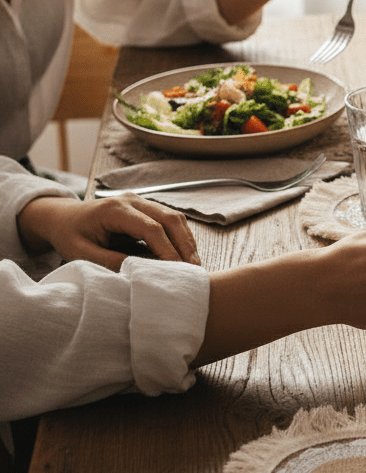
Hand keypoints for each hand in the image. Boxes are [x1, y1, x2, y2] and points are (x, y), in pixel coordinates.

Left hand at [16, 195, 199, 270]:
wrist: (63, 217)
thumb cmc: (70, 235)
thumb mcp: (81, 253)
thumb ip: (108, 261)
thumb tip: (140, 272)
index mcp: (115, 209)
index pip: (151, 228)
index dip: (167, 250)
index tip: (177, 271)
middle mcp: (133, 200)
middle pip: (170, 219)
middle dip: (185, 245)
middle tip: (195, 270)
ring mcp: (142, 201)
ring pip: (175, 217)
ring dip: (187, 241)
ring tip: (194, 264)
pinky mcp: (147, 207)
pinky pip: (171, 219)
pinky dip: (181, 237)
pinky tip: (185, 254)